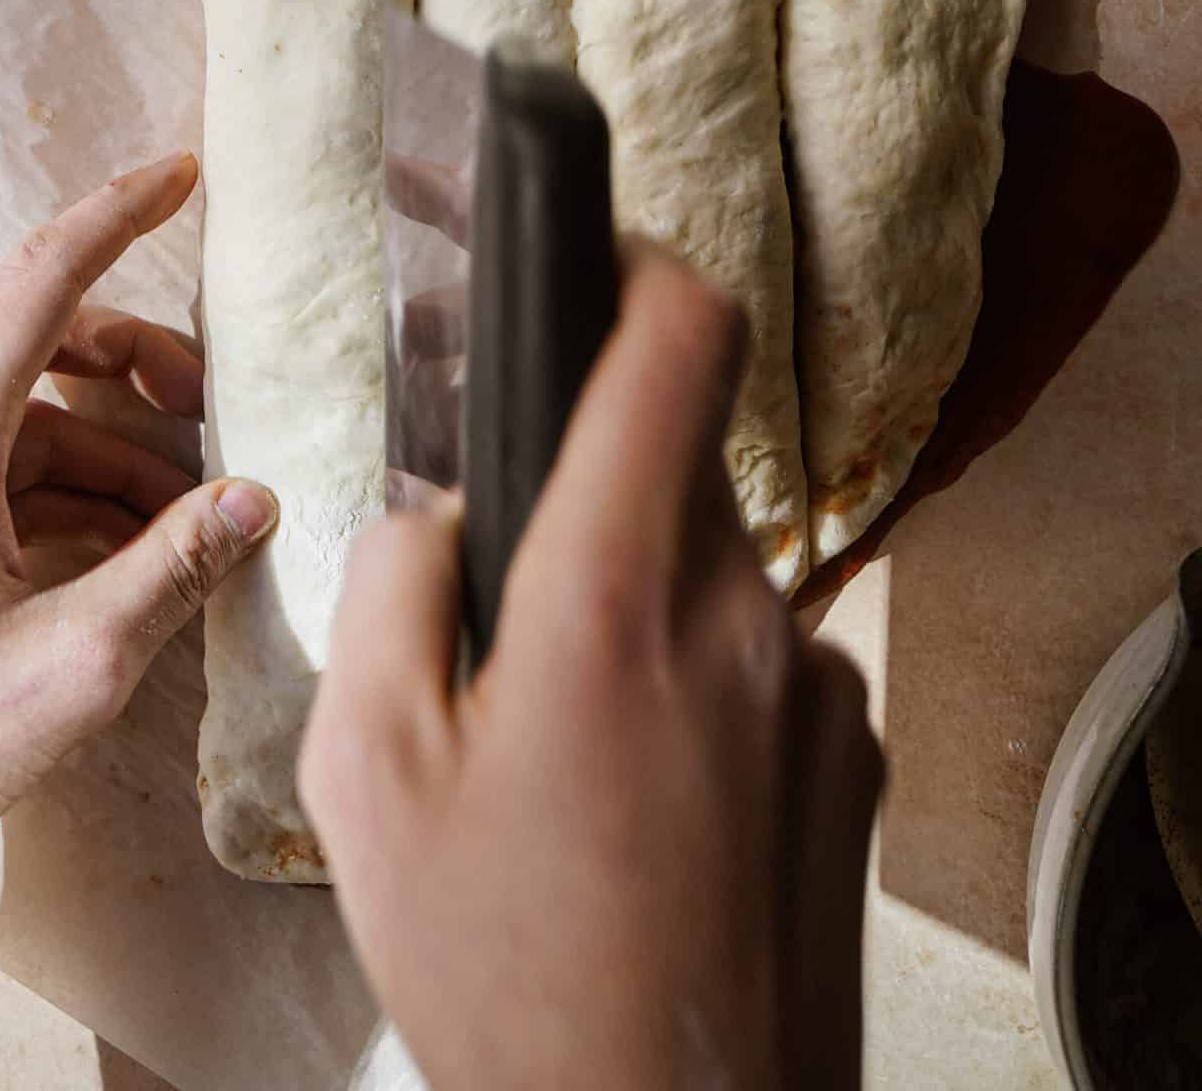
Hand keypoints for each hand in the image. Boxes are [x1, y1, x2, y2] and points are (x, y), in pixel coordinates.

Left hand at [0, 147, 276, 902]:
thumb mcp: (76, 660)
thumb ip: (174, 563)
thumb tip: (255, 497)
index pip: (42, 278)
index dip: (119, 213)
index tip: (184, 171)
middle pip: (43, 339)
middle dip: (141, 363)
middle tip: (219, 411)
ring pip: (28, 412)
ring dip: (114, 444)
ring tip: (192, 516)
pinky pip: (0, 467)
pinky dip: (70, 489)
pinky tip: (130, 552)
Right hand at [300, 242, 881, 1090]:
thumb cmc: (503, 967)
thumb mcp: (364, 773)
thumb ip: (391, 586)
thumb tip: (437, 514)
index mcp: (613, 594)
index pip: (678, 340)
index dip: (636, 258)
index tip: (588, 242)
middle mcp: (741, 616)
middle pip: (671, 455)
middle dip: (581, 465)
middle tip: (498, 535)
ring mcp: (810, 690)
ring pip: (706, 560)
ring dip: (626, 583)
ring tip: (547, 711)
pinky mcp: (845, 756)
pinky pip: (753, 651)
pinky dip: (685, 667)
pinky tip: (621, 779)